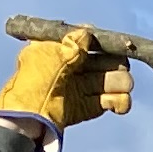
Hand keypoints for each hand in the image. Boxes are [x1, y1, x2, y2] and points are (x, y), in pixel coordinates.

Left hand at [0, 25, 132, 133]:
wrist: (29, 118)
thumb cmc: (35, 82)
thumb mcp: (53, 53)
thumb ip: (74, 42)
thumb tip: (88, 33)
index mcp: (56, 50)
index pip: (84, 41)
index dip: (101, 42)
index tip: (113, 44)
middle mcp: (68, 68)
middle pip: (101, 61)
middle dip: (115, 63)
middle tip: (121, 67)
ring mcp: (77, 88)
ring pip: (107, 80)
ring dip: (120, 82)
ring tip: (123, 86)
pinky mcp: (84, 108)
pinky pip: (107, 101)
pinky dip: (119, 101)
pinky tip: (121, 103)